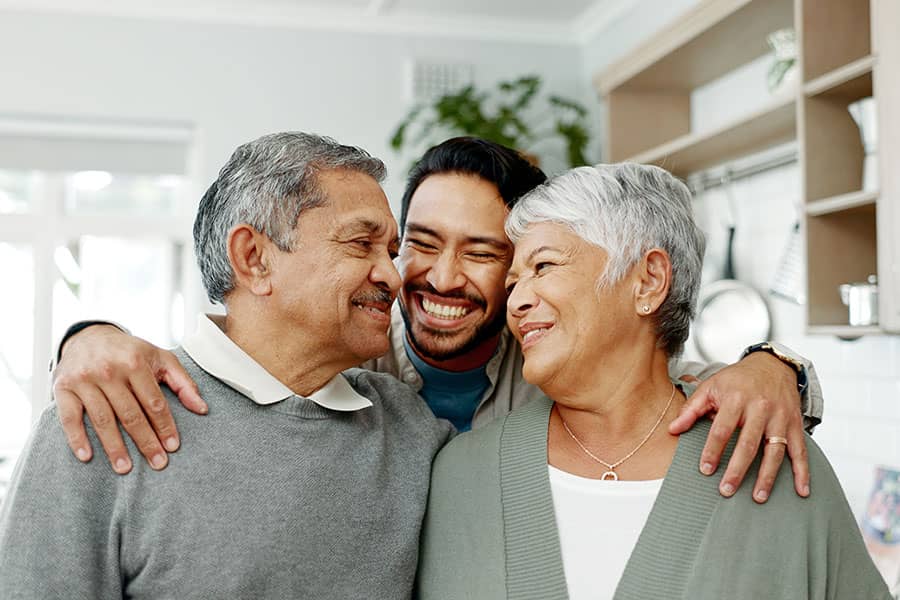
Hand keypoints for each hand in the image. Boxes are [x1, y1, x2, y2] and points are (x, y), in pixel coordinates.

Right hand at [52, 324, 206, 473]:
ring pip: (103, 419)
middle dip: (145, 442)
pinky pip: (69, 417)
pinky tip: (87, 456)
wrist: (90, 336)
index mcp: (135, 362)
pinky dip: (76, 438)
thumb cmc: (130, 352)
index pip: (154, 402)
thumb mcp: (161, 358)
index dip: (164, 426)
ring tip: (125, 468)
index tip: (172, 446)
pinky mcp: (63, 388)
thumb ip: (183, 383)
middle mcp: (109, 371)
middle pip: (130, 414)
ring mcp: (84, 380)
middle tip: (157, 463)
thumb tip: (202, 409)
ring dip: (114, 447)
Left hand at [668, 352, 809, 502]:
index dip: (713, 450)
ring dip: (767, 476)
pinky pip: (800, 451)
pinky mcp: (795, 424)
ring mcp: (780, 417)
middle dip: (737, 469)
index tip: (705, 470)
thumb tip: (672, 429)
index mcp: (736, 398)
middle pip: (749, 443)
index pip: (722, 429)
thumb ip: (691, 409)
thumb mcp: (711, 386)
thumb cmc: (737, 379)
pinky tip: (801, 491)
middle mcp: (760, 408)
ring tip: (757, 497)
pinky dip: (803, 472)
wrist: (772, 365)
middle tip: (726, 490)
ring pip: (775, 450)